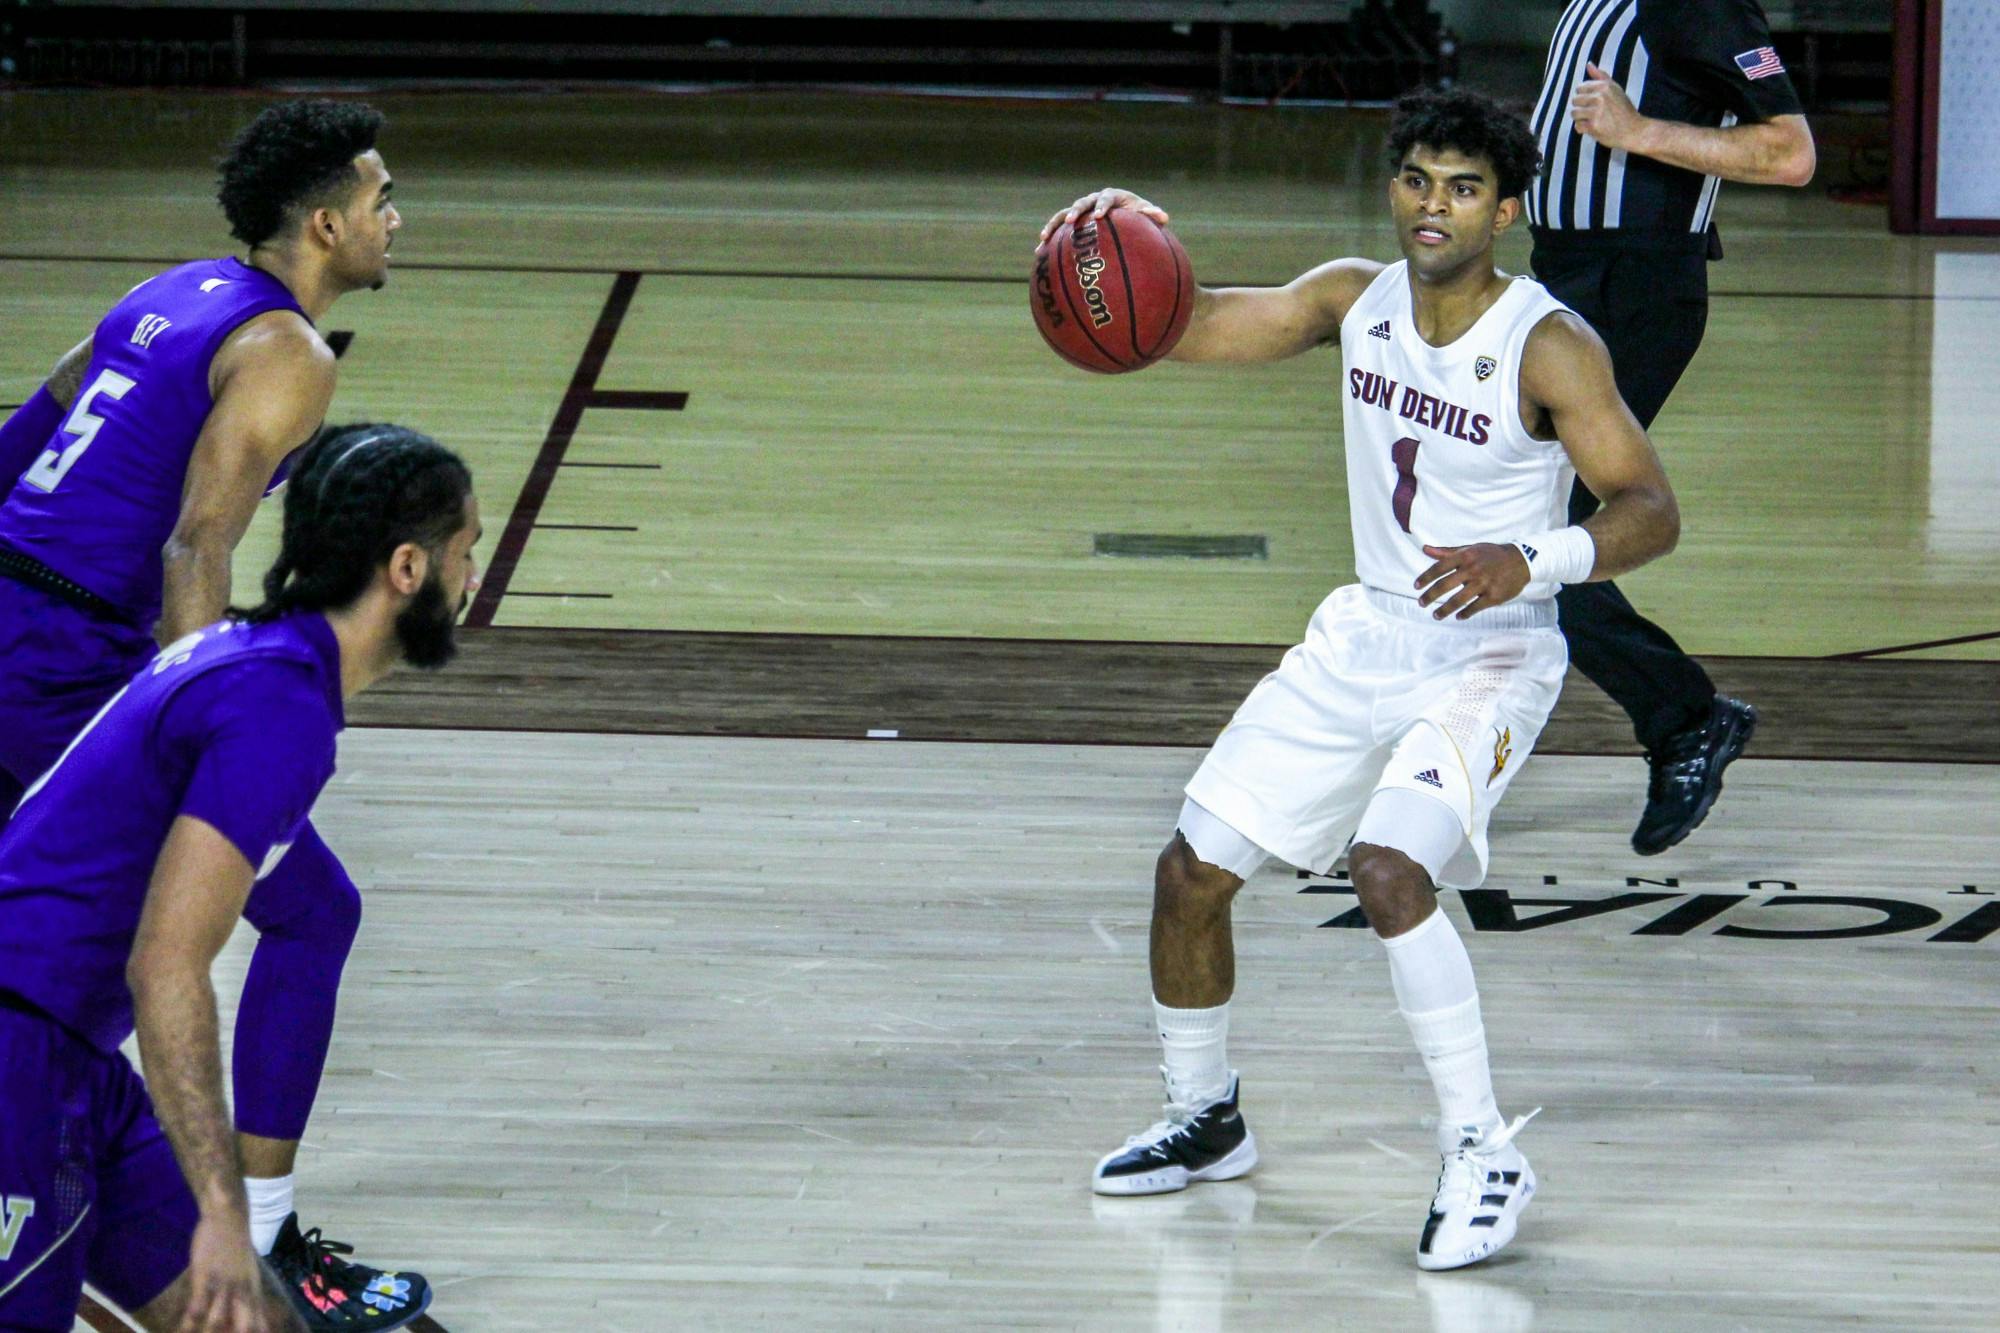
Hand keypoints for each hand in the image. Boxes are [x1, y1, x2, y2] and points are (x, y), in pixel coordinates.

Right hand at [177, 1212, 275, 1332]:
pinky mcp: (205, 1277)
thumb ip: (248, 1299)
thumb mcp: (248, 1275)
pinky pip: (197, 1306)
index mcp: (254, 1292)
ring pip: (218, 1321)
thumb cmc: (237, 1250)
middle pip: (244, 1326)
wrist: (230, 1218)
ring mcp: (224, 1285)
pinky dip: (189, 1323)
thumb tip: (249, 1321)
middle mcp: (242, 1291)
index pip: (259, 1324)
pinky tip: (183, 1330)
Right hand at [1036, 187, 1169, 248]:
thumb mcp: (1144, 214)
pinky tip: (1038, 253)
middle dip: (1075, 212)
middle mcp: (1093, 201)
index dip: (1102, 206)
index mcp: (1111, 196)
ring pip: (1063, 214)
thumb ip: (1151, 215)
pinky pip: (1058, 229)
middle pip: (1081, 203)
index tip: (1100, 216)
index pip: (1105, 199)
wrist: (1123, 212)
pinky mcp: (1072, 222)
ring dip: (1053, 225)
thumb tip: (1163, 217)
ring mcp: (1080, 211)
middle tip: (1071, 222)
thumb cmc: (1136, 214)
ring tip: (1044, 237)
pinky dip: (1049, 239)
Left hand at [1415, 543, 1530, 619]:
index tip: (1416, 587)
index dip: (1426, 578)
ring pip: (1458, 600)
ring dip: (1444, 610)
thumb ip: (1446, 552)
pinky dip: (1465, 614)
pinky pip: (1475, 608)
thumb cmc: (1491, 555)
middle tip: (1421, 603)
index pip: (1439, 567)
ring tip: (1436, 615)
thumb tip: (1425, 549)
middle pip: (1445, 585)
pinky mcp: (1494, 596)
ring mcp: (1484, 583)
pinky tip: (1458, 616)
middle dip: (1430, 596)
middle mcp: (1473, 569)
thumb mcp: (1470, 549)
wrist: (1521, 560)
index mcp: (1466, 556)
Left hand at [1570, 63, 1646, 151]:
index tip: (1594, 102)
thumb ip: (1601, 76)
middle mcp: (1599, 97)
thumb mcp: (1615, 88)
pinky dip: (1583, 129)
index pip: (1580, 88)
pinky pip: (1577, 126)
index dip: (1585, 96)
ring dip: (1581, 118)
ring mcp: (1596, 112)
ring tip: (1594, 120)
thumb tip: (1589, 64)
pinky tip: (1594, 128)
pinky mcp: (1593, 126)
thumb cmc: (1624, 110)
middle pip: (1575, 100)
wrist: (1634, 130)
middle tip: (1595, 112)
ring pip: (1574, 113)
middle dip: (1582, 107)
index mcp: (1604, 86)